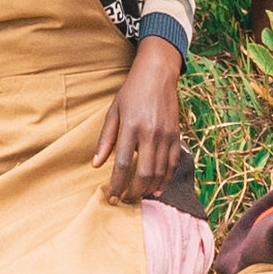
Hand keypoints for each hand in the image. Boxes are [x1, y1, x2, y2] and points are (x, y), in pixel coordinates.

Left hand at [95, 37, 186, 202]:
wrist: (158, 74)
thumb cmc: (131, 92)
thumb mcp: (113, 112)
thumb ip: (105, 139)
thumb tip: (95, 164)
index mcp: (131, 127)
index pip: (122, 163)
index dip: (117, 184)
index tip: (112, 198)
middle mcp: (151, 133)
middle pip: (144, 172)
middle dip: (134, 191)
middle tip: (126, 199)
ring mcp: (166, 135)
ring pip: (160, 171)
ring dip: (150, 188)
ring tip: (140, 196)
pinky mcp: (176, 135)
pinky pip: (173, 163)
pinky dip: (166, 178)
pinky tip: (158, 188)